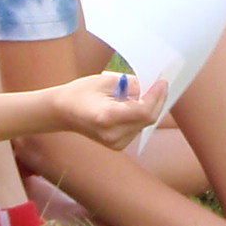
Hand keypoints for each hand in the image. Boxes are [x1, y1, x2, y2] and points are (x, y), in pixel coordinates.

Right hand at [48, 70, 170, 149]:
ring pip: (144, 124)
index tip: (162, 82)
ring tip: (145, 91)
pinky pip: (137, 128)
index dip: (157, 96)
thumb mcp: (106, 80)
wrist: (63, 112)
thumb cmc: (80, 93)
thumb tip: (149, 86)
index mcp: (107, 117)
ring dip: (149, 107)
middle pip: (148, 119)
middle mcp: (113, 134)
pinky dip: (141, 115)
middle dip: (157, 100)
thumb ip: (131, 84)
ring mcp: (115, 143)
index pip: (144, 111)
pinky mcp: (117, 145)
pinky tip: (135, 104)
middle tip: (160, 84)